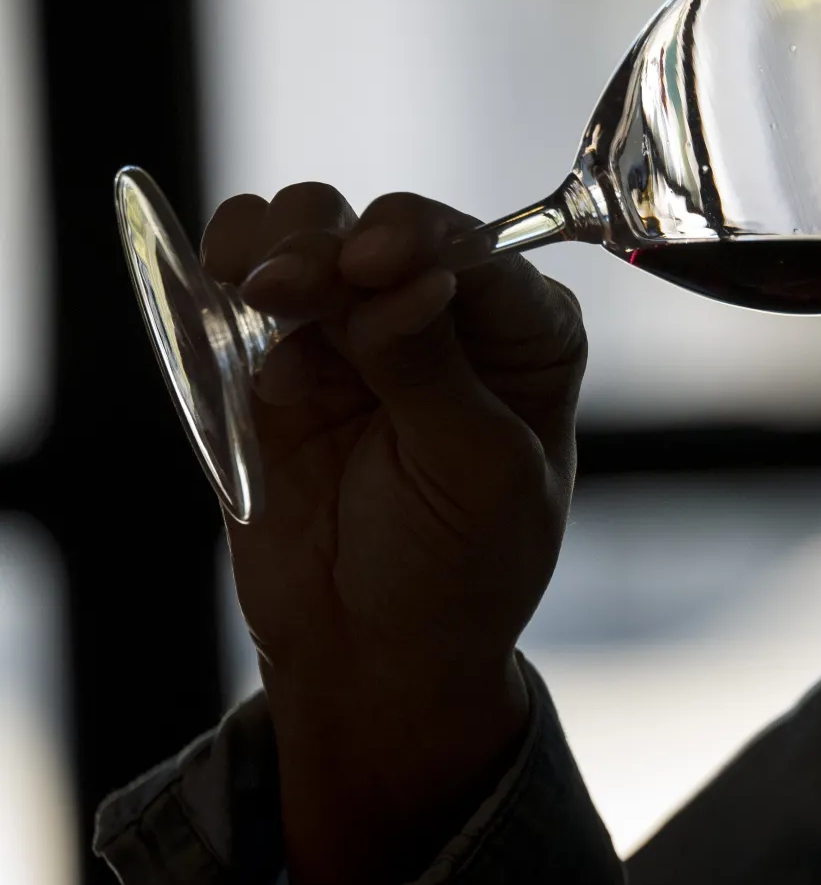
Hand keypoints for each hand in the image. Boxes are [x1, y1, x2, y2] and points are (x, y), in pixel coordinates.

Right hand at [202, 182, 586, 884]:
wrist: (375, 655)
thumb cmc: (461, 568)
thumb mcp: (475, 473)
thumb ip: (431, 372)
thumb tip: (404, 280)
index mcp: (527, 333)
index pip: (477, 252)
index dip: (423, 243)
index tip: (374, 265)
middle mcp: (447, 313)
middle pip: (386, 228)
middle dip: (336, 243)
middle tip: (295, 286)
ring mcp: (357, 328)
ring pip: (311, 231)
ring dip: (278, 243)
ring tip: (262, 291)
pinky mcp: (276, 357)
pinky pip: (242, 282)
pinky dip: (228, 271)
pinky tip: (231, 302)